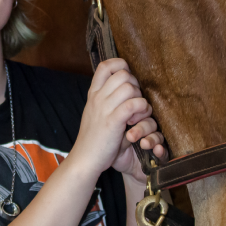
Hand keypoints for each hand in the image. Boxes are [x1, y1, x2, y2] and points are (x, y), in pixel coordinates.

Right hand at [70, 59, 156, 176]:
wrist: (85, 159)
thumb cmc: (94, 138)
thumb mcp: (95, 112)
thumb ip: (106, 98)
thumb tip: (125, 85)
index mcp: (93, 93)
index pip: (105, 65)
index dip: (120, 65)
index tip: (128, 78)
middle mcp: (97, 97)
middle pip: (122, 74)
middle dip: (135, 84)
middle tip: (136, 100)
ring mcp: (104, 108)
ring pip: (130, 88)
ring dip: (140, 98)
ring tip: (139, 112)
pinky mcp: (113, 122)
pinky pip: (133, 105)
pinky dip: (141, 109)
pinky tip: (137, 119)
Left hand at [112, 115, 168, 183]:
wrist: (127, 172)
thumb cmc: (119, 154)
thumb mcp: (115, 142)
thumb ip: (120, 130)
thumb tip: (126, 120)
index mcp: (136, 123)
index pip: (141, 112)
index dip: (137, 113)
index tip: (128, 120)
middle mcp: (147, 130)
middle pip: (150, 122)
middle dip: (141, 128)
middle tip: (131, 136)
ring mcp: (155, 142)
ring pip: (158, 135)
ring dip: (151, 139)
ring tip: (143, 144)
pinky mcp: (161, 155)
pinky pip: (164, 150)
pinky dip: (161, 149)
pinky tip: (157, 150)